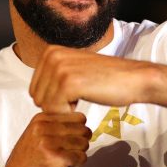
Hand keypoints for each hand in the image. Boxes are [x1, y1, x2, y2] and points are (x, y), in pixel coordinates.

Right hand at [0, 112, 90, 166]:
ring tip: (63, 163)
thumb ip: (55, 129)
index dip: (78, 133)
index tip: (67, 143)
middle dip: (80, 145)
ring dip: (77, 156)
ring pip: (84, 144)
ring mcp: (48, 141)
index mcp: (40, 119)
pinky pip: (81, 157)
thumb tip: (82, 125)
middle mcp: (43, 126)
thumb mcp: (36, 138)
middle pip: (84, 130)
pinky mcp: (54, 157)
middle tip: (67, 155)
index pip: (78, 117)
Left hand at [29, 45, 153, 112]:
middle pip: (38, 98)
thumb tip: (33, 94)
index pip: (35, 89)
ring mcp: (59, 68)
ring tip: (82, 98)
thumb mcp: (73, 68)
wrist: (133, 78)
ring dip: (64, 110)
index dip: (54, 98)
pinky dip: (69, 115)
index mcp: (50, 51)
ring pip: (45, 106)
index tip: (74, 91)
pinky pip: (55, 111)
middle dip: (57, 105)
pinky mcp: (68, 83)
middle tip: (79, 97)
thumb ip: (52, 75)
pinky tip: (83, 104)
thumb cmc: (105, 79)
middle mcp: (51, 56)